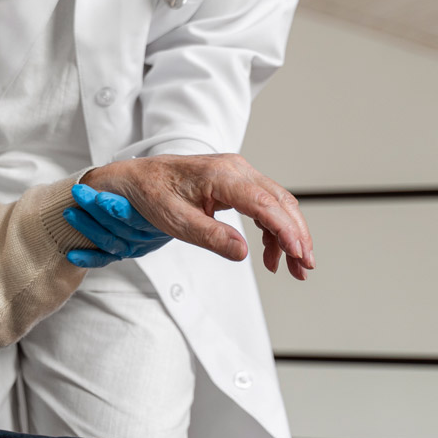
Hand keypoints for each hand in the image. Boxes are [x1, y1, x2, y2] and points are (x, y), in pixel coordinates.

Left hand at [63, 184, 170, 268]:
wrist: (164, 205)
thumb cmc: (149, 186)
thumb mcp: (148, 180)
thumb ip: (131, 181)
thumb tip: (106, 174)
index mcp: (156, 218)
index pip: (135, 217)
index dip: (117, 208)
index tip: (100, 198)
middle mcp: (145, 235)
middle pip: (118, 227)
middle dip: (94, 208)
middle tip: (78, 192)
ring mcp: (133, 246)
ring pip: (109, 241)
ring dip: (87, 227)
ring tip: (70, 213)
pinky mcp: (121, 252)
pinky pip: (103, 258)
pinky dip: (88, 257)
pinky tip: (72, 255)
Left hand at [81, 154, 314, 279]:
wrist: (133, 180)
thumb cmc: (149, 194)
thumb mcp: (174, 220)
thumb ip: (209, 236)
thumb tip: (243, 253)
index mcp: (220, 174)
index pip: (264, 202)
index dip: (286, 230)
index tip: (298, 255)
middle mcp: (234, 168)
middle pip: (280, 201)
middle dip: (297, 235)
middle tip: (304, 268)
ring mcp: (237, 173)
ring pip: (277, 203)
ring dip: (288, 234)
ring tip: (291, 268)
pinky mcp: (235, 183)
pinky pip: (264, 205)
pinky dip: (273, 229)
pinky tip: (271, 254)